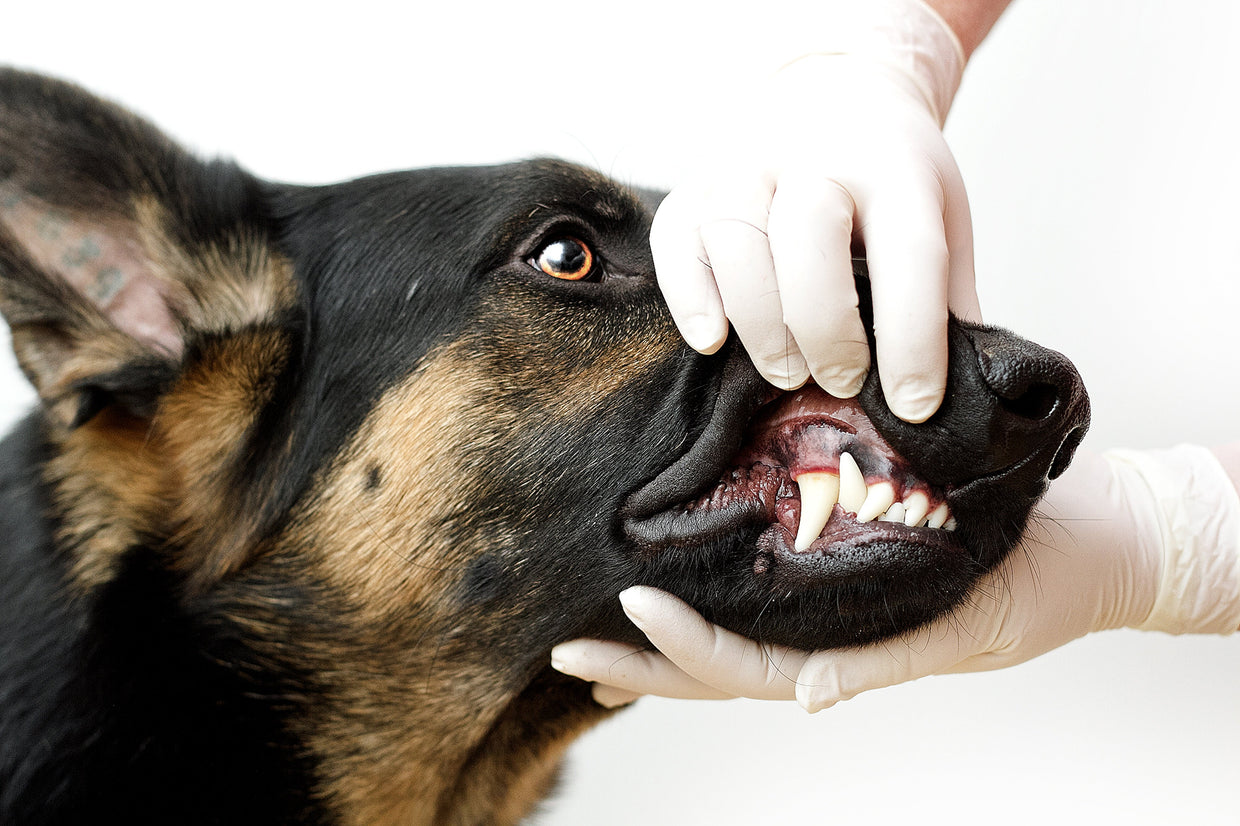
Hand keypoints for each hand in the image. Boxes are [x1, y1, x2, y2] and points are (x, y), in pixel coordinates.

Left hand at [552, 447, 1239, 709]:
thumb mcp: (970, 628)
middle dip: (640, 663)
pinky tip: (674, 565)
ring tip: (594, 624)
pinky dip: (712, 581)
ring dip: (661, 633)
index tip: (629, 607)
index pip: (745, 666)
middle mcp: (824, 632)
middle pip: (715, 661)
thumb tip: (802, 699)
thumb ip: (884, 662)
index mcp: (848, 653)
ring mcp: (828, 602)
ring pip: (730, 627)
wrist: (1090, 537)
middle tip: (563, 648)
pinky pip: (763, 578)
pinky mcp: (839, 557)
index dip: (684, 647)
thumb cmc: (1039, 584)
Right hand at [650, 0, 976, 421]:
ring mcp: (745, 164)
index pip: (908, 252)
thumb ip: (948, 295)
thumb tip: (962, 389)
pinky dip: (690, 297)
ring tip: (786, 375)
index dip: (912, 337)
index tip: (914, 404)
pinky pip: (677, 242)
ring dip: (761, 324)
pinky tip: (712, 340)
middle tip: (841, 384)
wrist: (834, 86)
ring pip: (736, 240)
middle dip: (826, 328)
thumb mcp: (941, 215)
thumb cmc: (891, 176)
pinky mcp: (695, 187)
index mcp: (894, 165)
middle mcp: (815, 154)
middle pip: (809, 235)